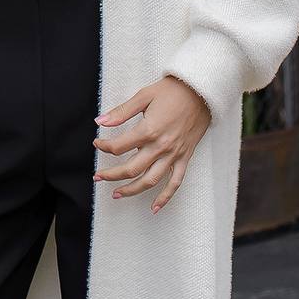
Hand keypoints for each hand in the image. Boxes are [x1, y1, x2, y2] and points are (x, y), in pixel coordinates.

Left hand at [92, 76, 211, 213]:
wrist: (201, 91)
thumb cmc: (172, 91)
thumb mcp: (144, 96)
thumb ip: (121, 112)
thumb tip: (100, 122)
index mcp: (149, 130)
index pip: (119, 147)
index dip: (103, 147)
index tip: (97, 144)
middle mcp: (161, 146)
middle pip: (131, 169)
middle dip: (111, 175)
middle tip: (98, 177)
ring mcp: (174, 154)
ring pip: (150, 181)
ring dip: (132, 190)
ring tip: (117, 194)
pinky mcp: (185, 157)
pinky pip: (175, 182)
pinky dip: (165, 197)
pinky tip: (154, 208)